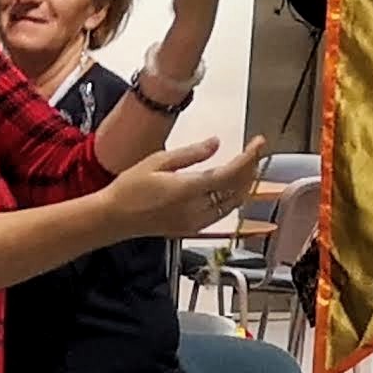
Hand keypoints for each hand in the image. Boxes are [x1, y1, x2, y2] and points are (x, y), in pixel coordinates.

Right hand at [109, 125, 270, 239]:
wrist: (114, 218)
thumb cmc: (129, 189)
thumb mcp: (158, 161)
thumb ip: (191, 154)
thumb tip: (215, 143)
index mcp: (186, 189)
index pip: (229, 174)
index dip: (248, 158)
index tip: (258, 143)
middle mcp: (194, 209)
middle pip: (236, 189)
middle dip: (251, 169)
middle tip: (255, 151)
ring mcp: (195, 222)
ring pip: (232, 203)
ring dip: (244, 184)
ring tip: (248, 165)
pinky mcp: (192, 228)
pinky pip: (222, 213)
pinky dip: (233, 198)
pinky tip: (233, 186)